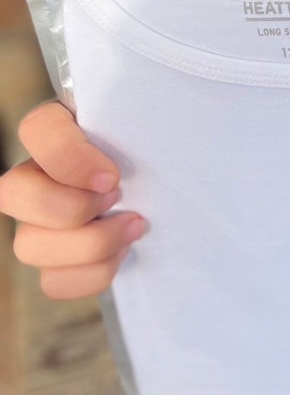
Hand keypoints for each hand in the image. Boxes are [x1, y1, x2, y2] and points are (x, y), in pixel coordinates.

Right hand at [0, 100, 145, 298]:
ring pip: (28, 245)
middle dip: (73, 207)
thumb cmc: (157, 147)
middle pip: (13, 193)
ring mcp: (38, 220)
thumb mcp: (151, 122)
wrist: (169, 188)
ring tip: (133, 225)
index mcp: (59, 128)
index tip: (113, 177)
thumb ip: (145, 113)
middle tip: (118, 198)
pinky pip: (53, 281)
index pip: (37, 129)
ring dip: (90, 245)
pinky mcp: (53, 260)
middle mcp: (36, 173)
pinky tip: (122, 251)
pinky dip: (93, 274)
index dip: (67, 158)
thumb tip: (162, 114)